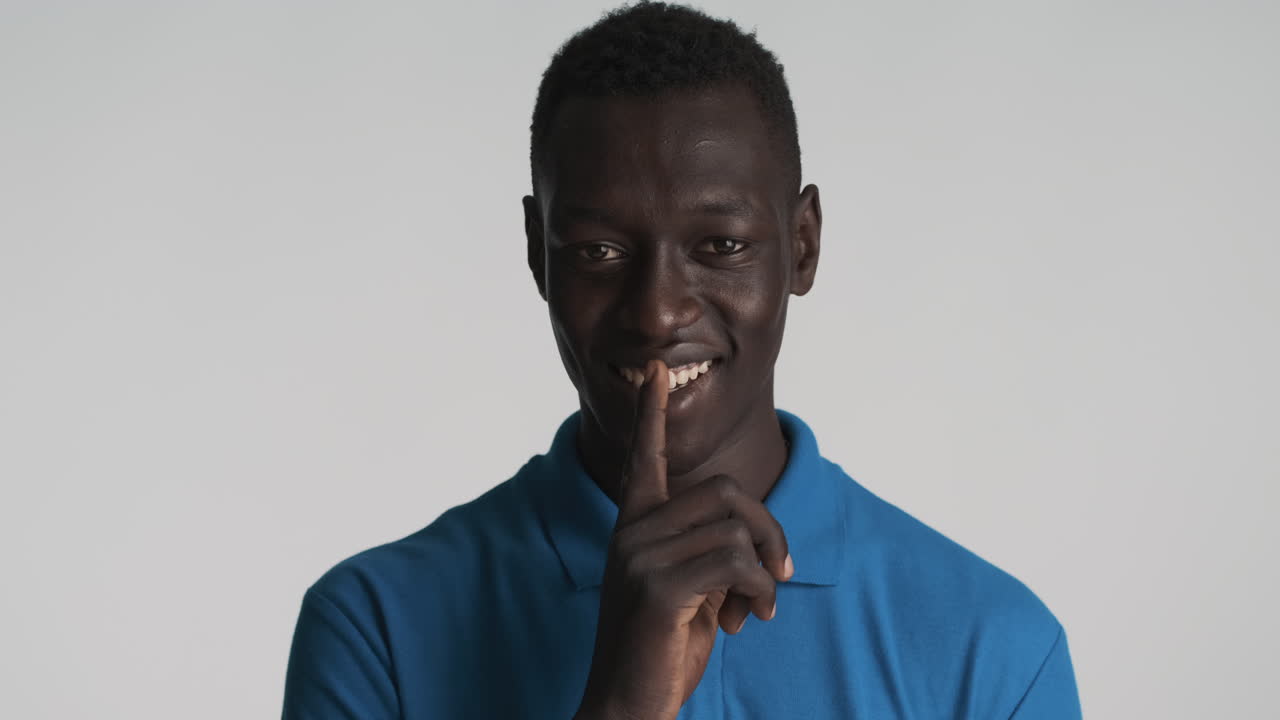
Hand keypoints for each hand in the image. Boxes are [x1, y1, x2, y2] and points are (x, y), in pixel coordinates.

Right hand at [575, 359, 793, 719]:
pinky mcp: (656, 588)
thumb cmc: (661, 649)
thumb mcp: (690, 589)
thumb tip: (760, 540)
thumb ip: (711, 551)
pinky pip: (737, 564)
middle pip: (724, 490)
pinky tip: (750, 620)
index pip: (642, 458)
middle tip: (781, 572)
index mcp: (634, 527)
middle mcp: (631, 533)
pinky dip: (761, 592)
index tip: (656, 371)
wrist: (627, 706)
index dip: (651, 414)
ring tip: (754, 609)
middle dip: (768, 528)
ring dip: (766, 573)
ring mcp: (639, 557)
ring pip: (736, 529)